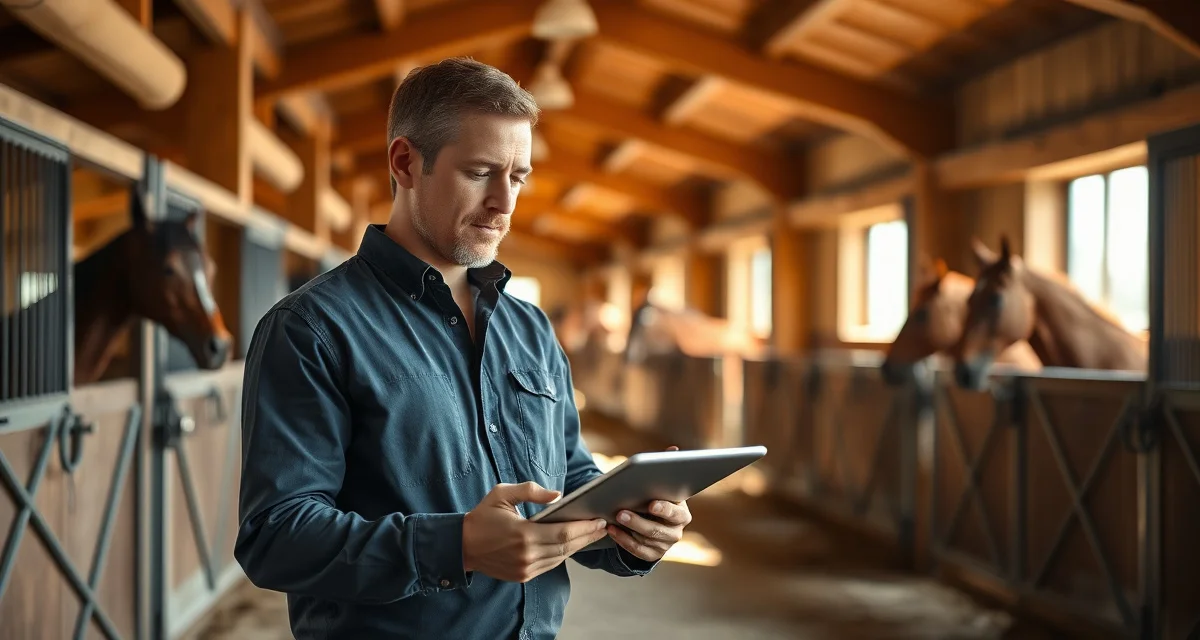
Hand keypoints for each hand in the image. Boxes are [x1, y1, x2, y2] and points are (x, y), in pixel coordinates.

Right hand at [462, 481, 608, 582]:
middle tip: (603, 526)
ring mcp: (525, 568)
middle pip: (567, 547)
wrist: (461, 545)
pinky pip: (550, 565)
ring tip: (592, 534)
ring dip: (578, 546)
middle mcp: (526, 555)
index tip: (600, 520)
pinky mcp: (522, 576)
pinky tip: (572, 544)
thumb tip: (557, 495)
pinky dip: (563, 554)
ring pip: (560, 558)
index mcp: (523, 534)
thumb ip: (530, 491)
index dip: (584, 528)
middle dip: (587, 536)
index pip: (564, 533)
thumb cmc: (483, 516)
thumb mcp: (502, 493)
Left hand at [607, 445, 692, 561]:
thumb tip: (674, 450)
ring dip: (628, 530)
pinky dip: (623, 541)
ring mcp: (665, 545)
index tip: (651, 504)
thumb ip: (666, 468)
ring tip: (612, 519)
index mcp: (681, 513)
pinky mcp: (653, 554)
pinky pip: (638, 551)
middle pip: (658, 530)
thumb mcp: (660, 484)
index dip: (664, 509)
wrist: (652, 521)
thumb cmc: (654, 497)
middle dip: (638, 521)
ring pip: (646, 540)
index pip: (676, 513)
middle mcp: (676, 531)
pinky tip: (611, 530)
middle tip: (621, 512)